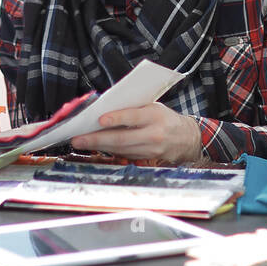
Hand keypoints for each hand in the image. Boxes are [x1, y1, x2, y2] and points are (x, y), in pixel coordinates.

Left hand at [70, 103, 202, 162]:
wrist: (188, 139)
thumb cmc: (166, 119)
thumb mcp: (154, 107)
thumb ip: (133, 108)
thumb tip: (105, 110)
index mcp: (155, 115)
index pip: (133, 116)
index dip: (116, 118)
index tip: (99, 119)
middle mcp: (153, 134)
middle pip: (121, 138)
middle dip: (97, 139)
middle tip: (78, 139)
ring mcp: (150, 149)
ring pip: (120, 149)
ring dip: (99, 147)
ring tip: (82, 143)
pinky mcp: (147, 159)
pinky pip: (124, 155)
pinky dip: (109, 151)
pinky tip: (96, 147)